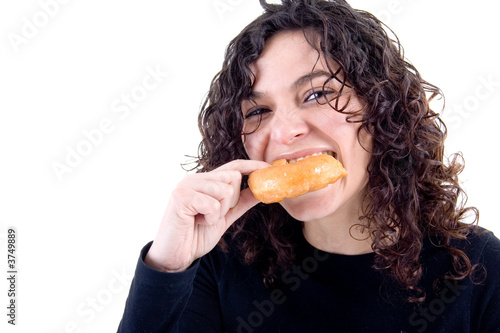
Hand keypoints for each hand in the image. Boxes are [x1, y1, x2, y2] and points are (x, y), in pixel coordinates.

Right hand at [145, 159, 269, 271]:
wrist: (176, 256)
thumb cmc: (196, 235)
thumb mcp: (225, 217)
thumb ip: (241, 202)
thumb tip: (261, 191)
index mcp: (206, 181)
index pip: (233, 166)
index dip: (252, 166)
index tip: (269, 168)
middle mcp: (196, 178)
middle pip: (232, 177)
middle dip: (231, 201)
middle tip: (214, 215)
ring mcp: (187, 185)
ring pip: (224, 190)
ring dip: (219, 212)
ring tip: (203, 219)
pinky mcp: (181, 196)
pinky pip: (212, 204)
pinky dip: (210, 218)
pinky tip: (196, 221)